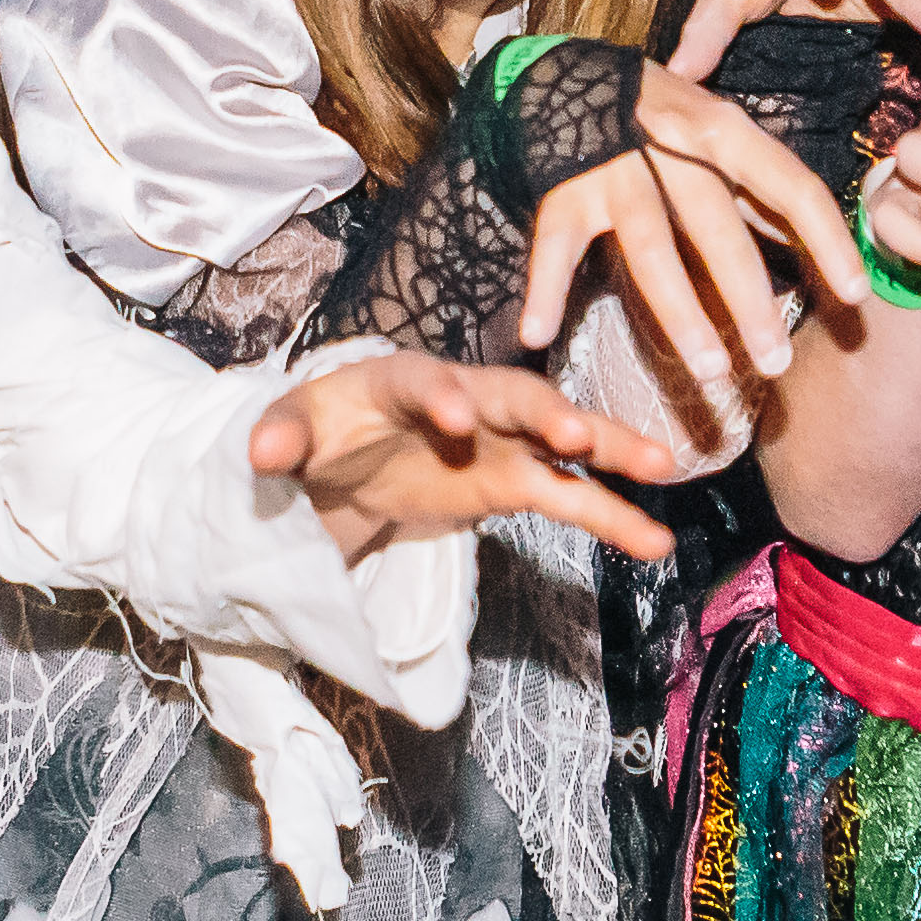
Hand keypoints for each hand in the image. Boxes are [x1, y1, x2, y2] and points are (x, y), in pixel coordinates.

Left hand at [258, 354, 687, 565]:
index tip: (455, 418)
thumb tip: (258, 451)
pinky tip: (655, 541)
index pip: (419, 379)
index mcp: (400, 379)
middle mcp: (464, 398)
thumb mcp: (289, 432)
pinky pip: (573, 497)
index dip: (438, 394)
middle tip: (574, 436)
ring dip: (610, 449)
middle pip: (512, 396)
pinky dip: (613, 515)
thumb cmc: (322, 431)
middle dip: (544, 413)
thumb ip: (279, 434)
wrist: (345, 460)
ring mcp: (499, 440)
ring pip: (563, 439)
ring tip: (662, 468)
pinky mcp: (516, 481)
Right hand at [513, 63, 864, 386]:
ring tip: (710, 371)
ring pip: (650, 246)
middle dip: (750, 299)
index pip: (790, 185)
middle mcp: (673, 144)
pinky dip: (544, 289)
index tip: (855, 296)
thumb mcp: (723, 139)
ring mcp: (614, 167)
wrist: (569, 72)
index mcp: (726, 131)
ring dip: (681, 312)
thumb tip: (826, 252)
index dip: (827, 239)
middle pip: (718, 226)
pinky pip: (555, 246)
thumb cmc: (666, 119)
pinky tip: (537, 335)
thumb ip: (766, 193)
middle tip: (777, 363)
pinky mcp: (562, 189)